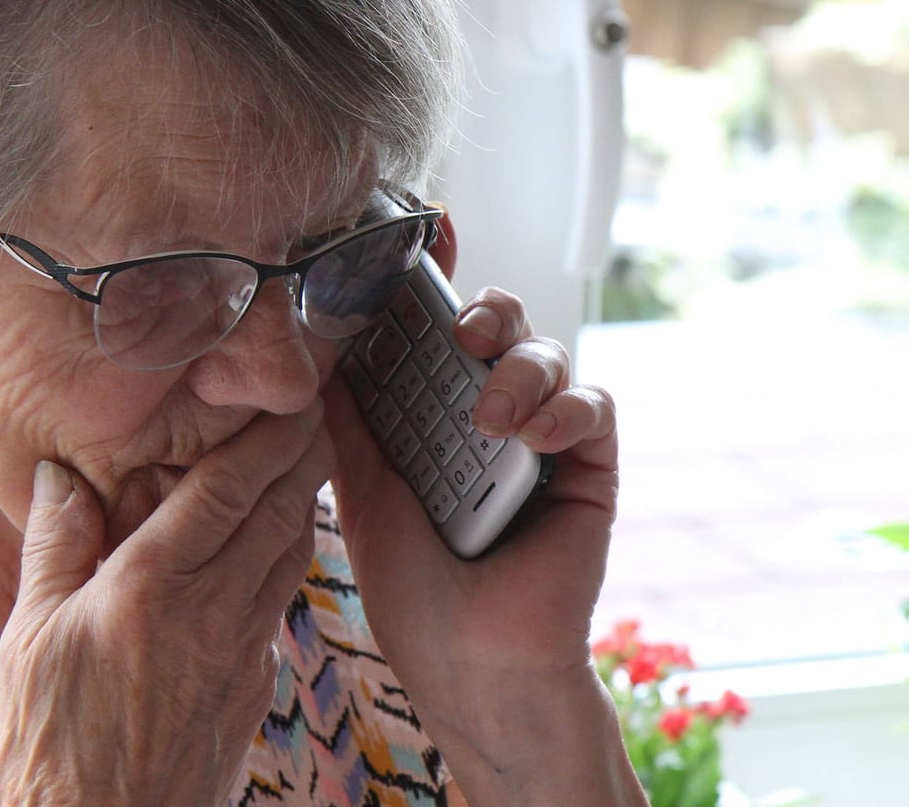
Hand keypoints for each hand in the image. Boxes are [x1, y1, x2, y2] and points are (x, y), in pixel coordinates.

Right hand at [0, 408, 334, 806]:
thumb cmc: (52, 744)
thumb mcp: (28, 636)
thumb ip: (54, 544)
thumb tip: (59, 473)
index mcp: (151, 588)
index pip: (227, 489)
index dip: (267, 436)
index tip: (292, 396)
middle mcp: (211, 614)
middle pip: (277, 514)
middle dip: (303, 456)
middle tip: (316, 410)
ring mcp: (242, 655)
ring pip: (289, 558)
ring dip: (302, 505)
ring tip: (305, 464)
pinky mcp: (252, 690)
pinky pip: (277, 607)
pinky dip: (283, 562)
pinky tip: (270, 552)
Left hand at [324, 240, 635, 801]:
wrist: (470, 668)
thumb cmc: (413, 591)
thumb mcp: (361, 494)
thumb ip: (347, 423)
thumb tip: (314, 350)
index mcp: (430, 414)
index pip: (434, 329)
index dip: (430, 284)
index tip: (420, 239)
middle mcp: (488, 414)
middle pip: (496, 322)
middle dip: (480, 308)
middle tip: (460, 332)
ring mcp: (541, 438)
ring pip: (547, 352)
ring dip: (520, 366)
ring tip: (492, 415)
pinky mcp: (589, 467)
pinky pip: (594, 405)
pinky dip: (568, 407)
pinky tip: (536, 436)